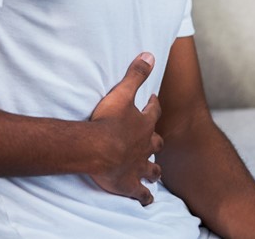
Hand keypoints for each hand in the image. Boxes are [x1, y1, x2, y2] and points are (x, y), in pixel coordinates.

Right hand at [89, 52, 162, 204]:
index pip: (153, 112)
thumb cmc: (108, 121)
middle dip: (155, 141)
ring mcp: (139, 166)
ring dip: (154, 169)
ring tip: (155, 171)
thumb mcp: (122, 92)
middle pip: (156, 143)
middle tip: (154, 139)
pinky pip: (142, 193)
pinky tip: (147, 201)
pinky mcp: (130, 184)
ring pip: (153, 169)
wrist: (98, 149)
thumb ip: (136, 73)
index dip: (153, 106)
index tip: (152, 101)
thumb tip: (150, 54)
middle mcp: (146, 146)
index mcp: (144, 124)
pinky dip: (145, 197)